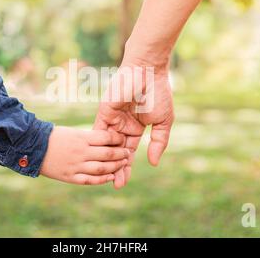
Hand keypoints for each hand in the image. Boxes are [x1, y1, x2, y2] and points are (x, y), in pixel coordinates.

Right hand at [40, 126, 130, 184]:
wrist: (33, 148)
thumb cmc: (53, 137)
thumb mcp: (72, 132)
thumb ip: (88, 137)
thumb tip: (106, 140)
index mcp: (81, 137)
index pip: (106, 137)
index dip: (117, 138)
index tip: (122, 139)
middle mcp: (80, 152)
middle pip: (107, 154)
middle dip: (120, 154)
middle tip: (127, 153)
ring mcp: (76, 166)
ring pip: (102, 169)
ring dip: (115, 167)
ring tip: (122, 164)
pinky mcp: (70, 177)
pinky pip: (90, 180)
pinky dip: (102, 180)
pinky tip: (111, 177)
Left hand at [94, 62, 173, 188]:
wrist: (146, 73)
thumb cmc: (157, 94)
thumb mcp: (162, 122)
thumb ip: (158, 142)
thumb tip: (154, 163)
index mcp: (136, 128)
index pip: (129, 152)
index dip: (126, 167)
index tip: (123, 183)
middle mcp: (122, 126)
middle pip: (116, 152)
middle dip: (116, 169)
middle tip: (116, 185)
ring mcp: (112, 120)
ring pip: (106, 146)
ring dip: (107, 161)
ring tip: (108, 177)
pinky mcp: (104, 113)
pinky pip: (98, 133)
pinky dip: (97, 146)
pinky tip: (97, 160)